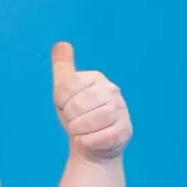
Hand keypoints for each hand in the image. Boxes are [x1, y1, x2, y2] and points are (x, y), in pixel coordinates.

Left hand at [52, 42, 130, 161]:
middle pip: (77, 105)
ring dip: (78, 131)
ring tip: (82, 130)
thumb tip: (61, 44)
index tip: (67, 106)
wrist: (90, 143)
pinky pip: (98, 138)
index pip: (66, 87)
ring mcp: (121, 110)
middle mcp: (112, 90)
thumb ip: (63, 67)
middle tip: (75, 120)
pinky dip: (88, 142)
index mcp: (96, 78)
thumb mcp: (65, 91)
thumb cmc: (77, 114)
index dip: (61, 102)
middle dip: (70, 117)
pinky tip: (89, 140)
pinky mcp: (124, 131)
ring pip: (88, 122)